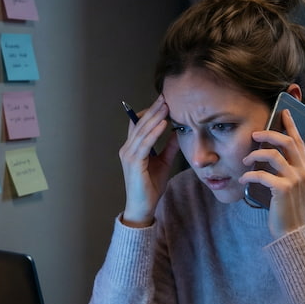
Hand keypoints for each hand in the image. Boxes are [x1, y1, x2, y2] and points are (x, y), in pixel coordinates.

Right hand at [119, 95, 177, 226]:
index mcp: (132, 148)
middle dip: (153, 109)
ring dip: (154, 117)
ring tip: (166, 105)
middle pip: (139, 124)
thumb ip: (168, 147)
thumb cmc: (150, 187)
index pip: (138, 124)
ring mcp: (128, 155)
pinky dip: (154, 133)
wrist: (142, 207)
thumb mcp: (164, 162)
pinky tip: (163, 124)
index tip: (163, 100)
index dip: (149, 111)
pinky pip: (145, 144)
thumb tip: (177, 132)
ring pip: (142, 131)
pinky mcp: (134, 163)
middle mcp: (127, 149)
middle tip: (165, 96)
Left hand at [244, 109, 304, 236]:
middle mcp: (304, 171)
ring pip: (274, 155)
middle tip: (255, 134)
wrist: (292, 231)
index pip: (298, 141)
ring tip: (245, 159)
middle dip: (269, 133)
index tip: (283, 112)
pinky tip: (243, 179)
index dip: (290, 125)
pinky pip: (263, 175)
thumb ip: (286, 169)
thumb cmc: (287, 207)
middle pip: (287, 142)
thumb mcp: (291, 185)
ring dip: (255, 155)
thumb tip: (269, 153)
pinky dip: (250, 175)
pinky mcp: (283, 190)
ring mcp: (295, 180)